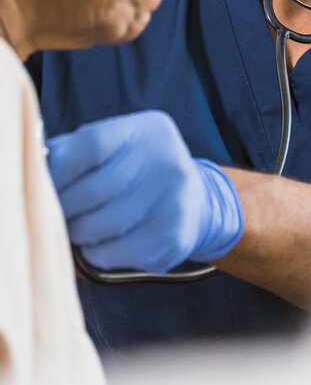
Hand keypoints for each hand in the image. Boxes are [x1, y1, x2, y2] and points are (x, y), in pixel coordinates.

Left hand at [47, 110, 242, 273]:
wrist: (199, 202)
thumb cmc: (140, 173)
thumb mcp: (119, 148)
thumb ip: (77, 151)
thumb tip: (38, 168)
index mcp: (148, 131)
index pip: (91, 144)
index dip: (58, 168)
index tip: (45, 185)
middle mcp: (167, 161)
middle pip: (91, 190)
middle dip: (65, 208)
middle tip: (62, 213)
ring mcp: (175, 199)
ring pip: (99, 226)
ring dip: (79, 233)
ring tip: (84, 228)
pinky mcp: (174, 234)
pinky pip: (114, 253)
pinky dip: (98, 253)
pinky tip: (106, 244)